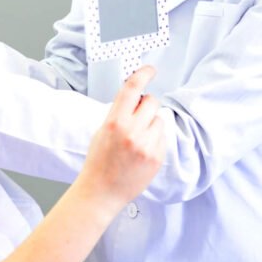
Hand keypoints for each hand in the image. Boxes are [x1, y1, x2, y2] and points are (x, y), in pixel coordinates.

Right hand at [76, 66, 165, 208]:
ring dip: (151, 123)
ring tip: (137, 139)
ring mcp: (146, 145)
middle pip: (152, 101)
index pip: (132, 88)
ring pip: (159, 119)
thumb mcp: (102, 130)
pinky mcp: (157, 157)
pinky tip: (142, 151)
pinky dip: (154, 140)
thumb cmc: (99, 161)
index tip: (150, 69)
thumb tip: (136, 97)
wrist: (102, 191)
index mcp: (114, 121)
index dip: (143, 74)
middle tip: (138, 115)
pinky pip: (162, 137)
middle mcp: (132, 131)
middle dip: (146, 104)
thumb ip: (119, 112)